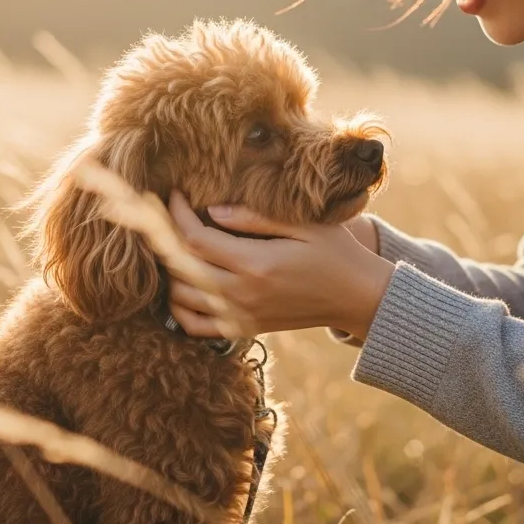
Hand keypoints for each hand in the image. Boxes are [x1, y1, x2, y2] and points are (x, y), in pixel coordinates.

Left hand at [165, 191, 394, 339]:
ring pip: (181, 298)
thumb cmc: (335, 253)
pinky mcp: (244, 329)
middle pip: (180, 268)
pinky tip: (184, 285)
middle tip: (167, 217)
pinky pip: (195, 327)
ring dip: (170, 272)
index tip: (174, 194)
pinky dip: (179, 309)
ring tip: (176, 246)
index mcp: (256, 265)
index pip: (196, 240)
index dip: (177, 215)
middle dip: (166, 239)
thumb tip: (212, 211)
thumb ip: (255, 218)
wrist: (357, 298)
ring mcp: (241, 316)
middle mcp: (243, 295)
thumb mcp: (303, 225)